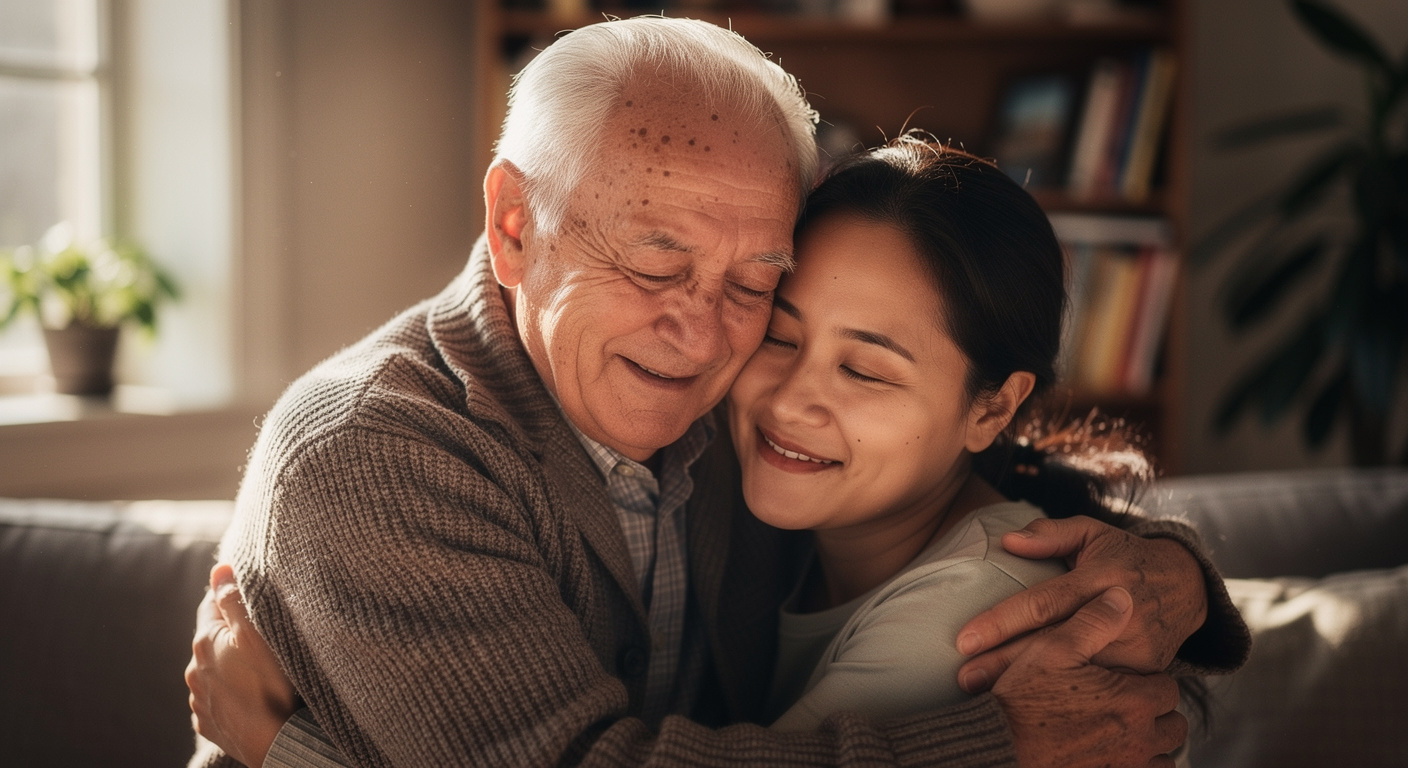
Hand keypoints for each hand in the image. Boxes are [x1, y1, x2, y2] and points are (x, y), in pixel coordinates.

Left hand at [186, 564, 297, 767]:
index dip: (228, 595)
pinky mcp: (209, 723)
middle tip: (260, 634)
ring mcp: (200, 700)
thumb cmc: (273, 686)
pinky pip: (217, 699)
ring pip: (213, 670)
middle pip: (211, 640)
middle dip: (229, 634)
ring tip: (257, 669)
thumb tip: (218, 570)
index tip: (247, 596)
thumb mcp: (257, 633)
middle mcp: (195, 671)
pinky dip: (230, 692)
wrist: (276, 742)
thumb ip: (234, 600)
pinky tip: (250, 695)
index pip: (210, 604)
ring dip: (228, 665)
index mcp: (204, 643)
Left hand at [956, 516, 1207, 692]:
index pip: (1044, 602)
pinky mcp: (1148, 668)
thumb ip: (1050, 534)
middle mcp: (1120, 611)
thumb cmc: (1123, 555)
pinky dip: (1070, 697)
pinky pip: (1103, 686)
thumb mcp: (1092, 532)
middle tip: (965, 679)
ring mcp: (1136, 644)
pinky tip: (1035, 707)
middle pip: (1054, 645)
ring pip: (1078, 672)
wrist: (1187, 584)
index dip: (1003, 621)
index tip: (965, 640)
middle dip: (1006, 665)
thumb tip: (1008, 541)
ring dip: (1032, 687)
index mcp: (1100, 576)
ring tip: (988, 697)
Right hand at [993, 587, 1186, 767]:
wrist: (1001, 748)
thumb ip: (1092, 621)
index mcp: (1133, 700)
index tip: (1124, 681)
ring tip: (1122, 731)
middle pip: (1172, 725)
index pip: (1166, 688)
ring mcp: (1129, 766)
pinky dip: (1137, 766)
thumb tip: (1121, 597)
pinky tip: (1114, 754)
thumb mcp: (1052, 649)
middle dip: (1153, 714)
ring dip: (1150, 743)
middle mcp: (1140, 738)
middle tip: (1125, 704)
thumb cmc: (1023, 701)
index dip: (1146, 682)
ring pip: (1164, 756)